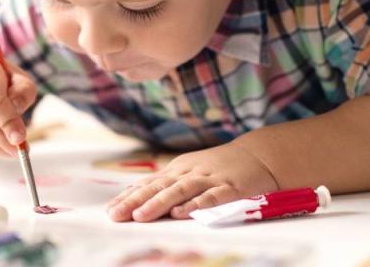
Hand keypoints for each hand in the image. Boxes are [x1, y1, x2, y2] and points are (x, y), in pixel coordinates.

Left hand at [105, 142, 278, 221]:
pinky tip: (181, 213)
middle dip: (135, 201)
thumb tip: (136, 200)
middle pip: (159, 187)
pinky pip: (211, 197)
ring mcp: (210, 178)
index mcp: (178, 169)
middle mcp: (190, 172)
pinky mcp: (230, 188)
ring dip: (159, 203)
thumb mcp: (191, 172)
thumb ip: (168, 185)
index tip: (110, 210)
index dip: (129, 196)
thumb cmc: (220, 167)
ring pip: (180, 190)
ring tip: (141, 216)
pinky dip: (195, 204)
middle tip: (116, 215)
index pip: (149, 183)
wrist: (259, 155)